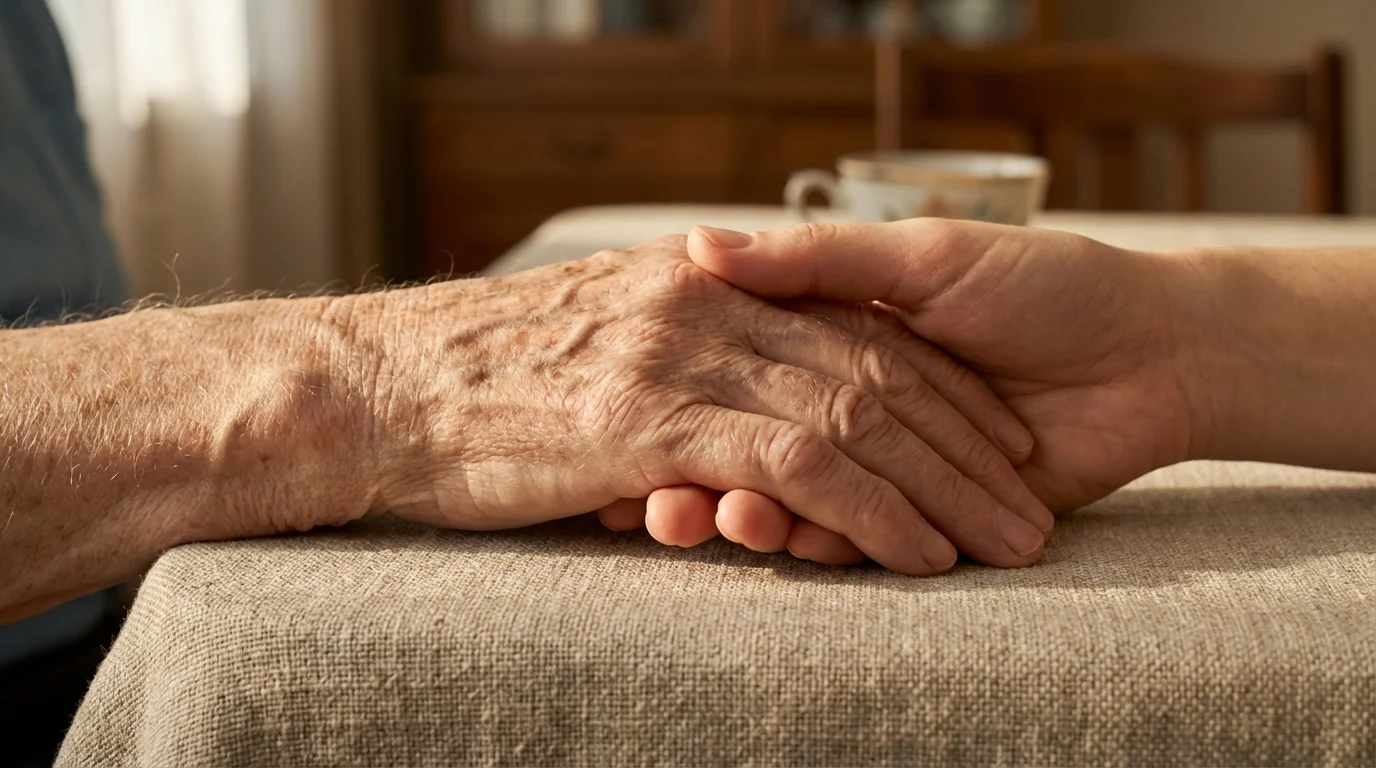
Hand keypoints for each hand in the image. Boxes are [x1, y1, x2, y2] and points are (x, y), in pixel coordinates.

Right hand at [350, 235, 1052, 573]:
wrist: (376, 387)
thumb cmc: (479, 381)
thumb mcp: (595, 345)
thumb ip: (681, 351)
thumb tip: (738, 402)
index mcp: (705, 283)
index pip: (854, 334)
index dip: (937, 392)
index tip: (993, 442)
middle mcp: (710, 304)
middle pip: (878, 373)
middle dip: (966, 444)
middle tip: (1026, 502)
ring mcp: (684, 354)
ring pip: (855, 416)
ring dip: (940, 485)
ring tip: (1005, 541)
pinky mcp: (655, 415)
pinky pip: (797, 463)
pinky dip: (870, 510)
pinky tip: (918, 554)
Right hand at [681, 219, 1197, 517]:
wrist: (1159, 354)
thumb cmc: (1048, 284)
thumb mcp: (925, 254)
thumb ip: (820, 258)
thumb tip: (700, 241)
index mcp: (842, 336)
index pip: (753, 370)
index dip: (700, 392)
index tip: (639, 413)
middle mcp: (856, 404)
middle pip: (768, 444)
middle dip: (720, 475)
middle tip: (666, 503)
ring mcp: (894, 467)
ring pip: (809, 500)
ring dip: (765, 516)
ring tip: (727, 522)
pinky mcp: (935, 522)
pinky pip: (871, 540)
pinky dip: (836, 544)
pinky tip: (804, 545)